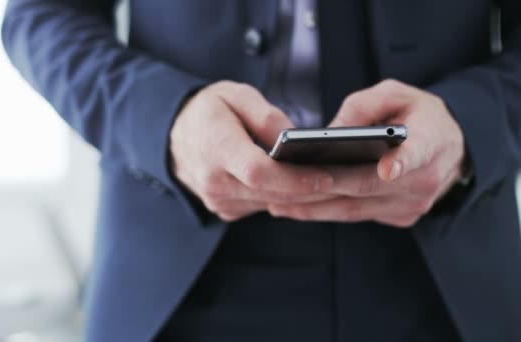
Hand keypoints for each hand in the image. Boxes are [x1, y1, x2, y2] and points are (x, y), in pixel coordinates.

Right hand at [169, 81, 333, 221]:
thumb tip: (293, 138)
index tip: (327, 173)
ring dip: (303, 196)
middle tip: (348, 178)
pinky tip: (307, 186)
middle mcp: (215, 182)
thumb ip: (265, 116)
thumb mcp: (234, 95)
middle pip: (272, 194)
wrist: (172, 136)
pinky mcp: (225, 208)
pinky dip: (285, 198)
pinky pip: (262, 207)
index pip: (260, 173)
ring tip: (336, 181)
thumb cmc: (206, 112)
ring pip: (271, 204)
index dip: (296, 177)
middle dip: (312, 189)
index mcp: (215, 149)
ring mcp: (218, 200)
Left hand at [267, 79, 466, 227]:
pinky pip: (356, 216)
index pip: (417, 155)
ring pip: (355, 209)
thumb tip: (330, 132)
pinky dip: (325, 211)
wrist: (452, 149)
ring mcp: (412, 205)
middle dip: (323, 188)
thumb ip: (366, 105)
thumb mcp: (398, 94)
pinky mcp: (399, 217)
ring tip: (276, 203)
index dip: (401, 163)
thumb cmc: (419, 116)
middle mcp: (424, 181)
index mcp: (432, 143)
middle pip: (366, 187)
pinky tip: (296, 206)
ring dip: (314, 208)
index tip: (387, 168)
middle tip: (283, 187)